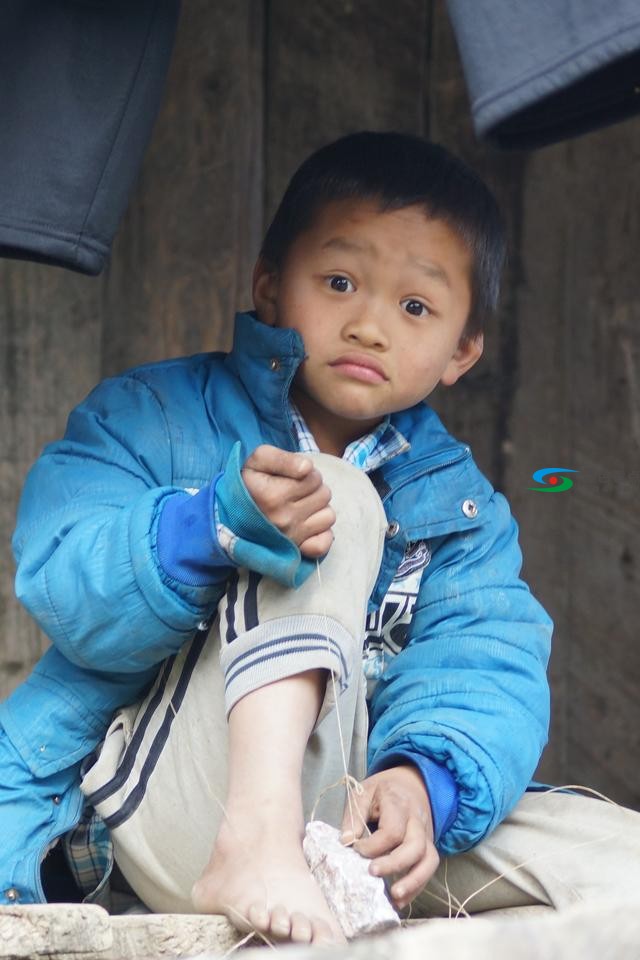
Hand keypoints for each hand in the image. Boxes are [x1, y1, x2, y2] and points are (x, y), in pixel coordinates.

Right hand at [242, 445, 335, 557]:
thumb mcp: (258, 461)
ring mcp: (291, 537)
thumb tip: (307, 468)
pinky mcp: (296, 551)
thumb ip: (283, 458)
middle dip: (313, 489)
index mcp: (272, 495)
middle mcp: (283, 519)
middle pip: (324, 495)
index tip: (290, 477)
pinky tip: (308, 524)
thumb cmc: (248, 484)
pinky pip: (324, 542)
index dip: (306, 473)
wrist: (229, 516)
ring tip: (301, 507)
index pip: (314, 477)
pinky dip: (321, 533)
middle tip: (296, 492)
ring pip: (328, 516)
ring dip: (318, 509)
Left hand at [340, 765, 438, 910]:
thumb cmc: (382, 791)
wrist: (408, 784)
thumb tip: (346, 842)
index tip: (356, 849)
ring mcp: (426, 835)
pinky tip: (401, 900)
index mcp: (398, 803)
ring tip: (395, 897)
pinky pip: (429, 868)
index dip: (373, 845)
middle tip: (373, 873)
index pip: (392, 830)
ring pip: (429, 860)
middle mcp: (417, 820)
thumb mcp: (363, 792)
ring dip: (413, 881)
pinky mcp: (428, 847)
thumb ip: (353, 816)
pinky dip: (417, 886)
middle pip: (415, 846)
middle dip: (395, 864)